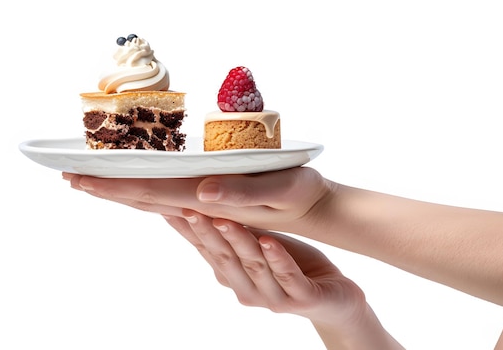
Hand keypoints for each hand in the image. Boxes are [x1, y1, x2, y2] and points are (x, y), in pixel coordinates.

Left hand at [63, 167, 333, 236]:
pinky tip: (141, 190)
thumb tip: (200, 194)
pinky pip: (171, 198)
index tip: (79, 179)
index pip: (150, 193)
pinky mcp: (216, 203)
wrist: (317, 211)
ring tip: (96, 182)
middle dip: (106, 188)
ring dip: (122, 190)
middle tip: (70, 177)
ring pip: (154, 199)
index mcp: (209, 202)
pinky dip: (148, 191)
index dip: (113, 186)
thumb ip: (242, 194)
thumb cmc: (301, 195)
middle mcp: (201, 207)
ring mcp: (207, 207)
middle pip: (143, 197)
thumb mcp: (281, 189)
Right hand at [163, 210, 403, 348]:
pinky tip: (271, 241)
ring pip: (253, 265)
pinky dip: (278, 259)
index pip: (205, 251)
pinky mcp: (301, 298)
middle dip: (206, 233)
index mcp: (233, 276)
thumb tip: (200, 204)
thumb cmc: (292, 266)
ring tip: (226, 220)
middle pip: (224, 258)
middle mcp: (247, 289)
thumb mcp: (258, 245)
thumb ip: (234, 234)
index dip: (187, 231)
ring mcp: (273, 296)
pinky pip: (288, 277)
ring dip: (239, 242)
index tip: (167, 208)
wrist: (335, 298)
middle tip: (189, 210)